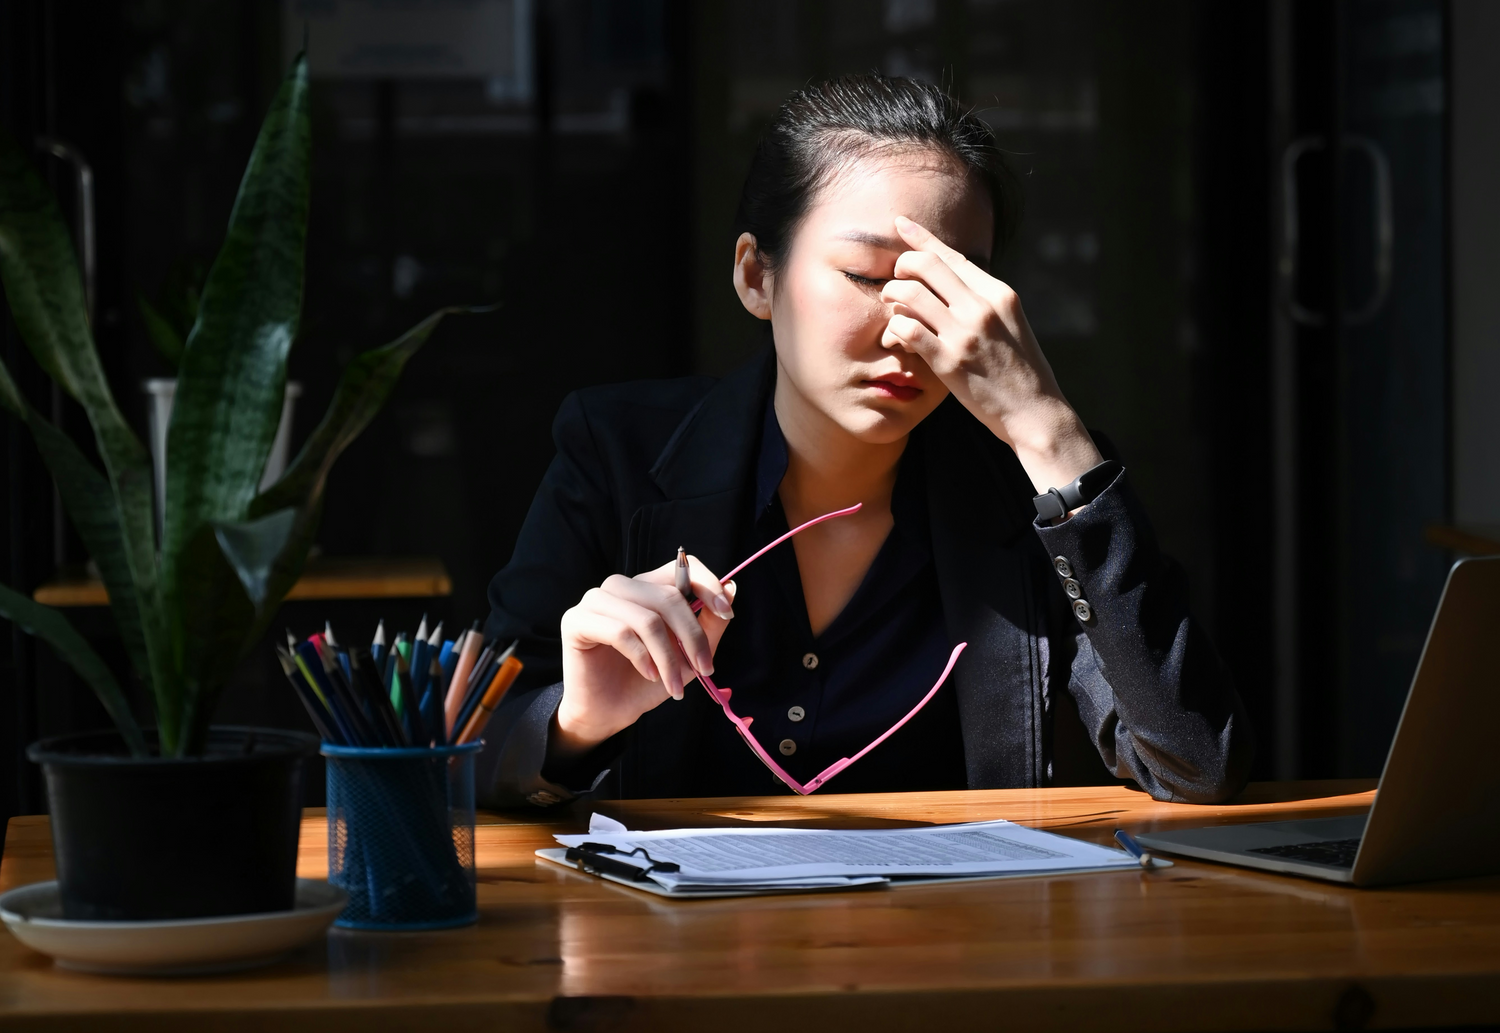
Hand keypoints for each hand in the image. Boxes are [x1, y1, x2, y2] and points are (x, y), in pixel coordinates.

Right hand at [554, 555, 735, 757]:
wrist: (609, 712)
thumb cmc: (647, 681)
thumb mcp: (688, 655)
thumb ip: (709, 623)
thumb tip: (732, 589)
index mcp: (647, 587)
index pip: (681, 566)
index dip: (707, 584)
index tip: (726, 613)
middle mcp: (621, 587)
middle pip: (668, 596)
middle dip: (692, 636)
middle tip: (704, 669)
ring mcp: (596, 600)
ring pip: (646, 618)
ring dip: (667, 656)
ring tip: (673, 683)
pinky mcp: (576, 620)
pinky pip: (620, 632)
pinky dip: (642, 657)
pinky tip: (649, 675)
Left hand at [880, 215, 1102, 492]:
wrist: (1035, 411)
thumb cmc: (1019, 371)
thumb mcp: (1010, 323)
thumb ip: (983, 301)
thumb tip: (951, 281)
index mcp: (998, 292)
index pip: (951, 255)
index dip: (920, 237)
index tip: (900, 224)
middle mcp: (982, 306)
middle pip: (924, 264)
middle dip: (900, 268)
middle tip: (895, 285)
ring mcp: (965, 333)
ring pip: (909, 292)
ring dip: (892, 298)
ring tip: (894, 312)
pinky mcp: (949, 361)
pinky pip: (906, 329)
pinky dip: (894, 329)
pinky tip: (898, 339)